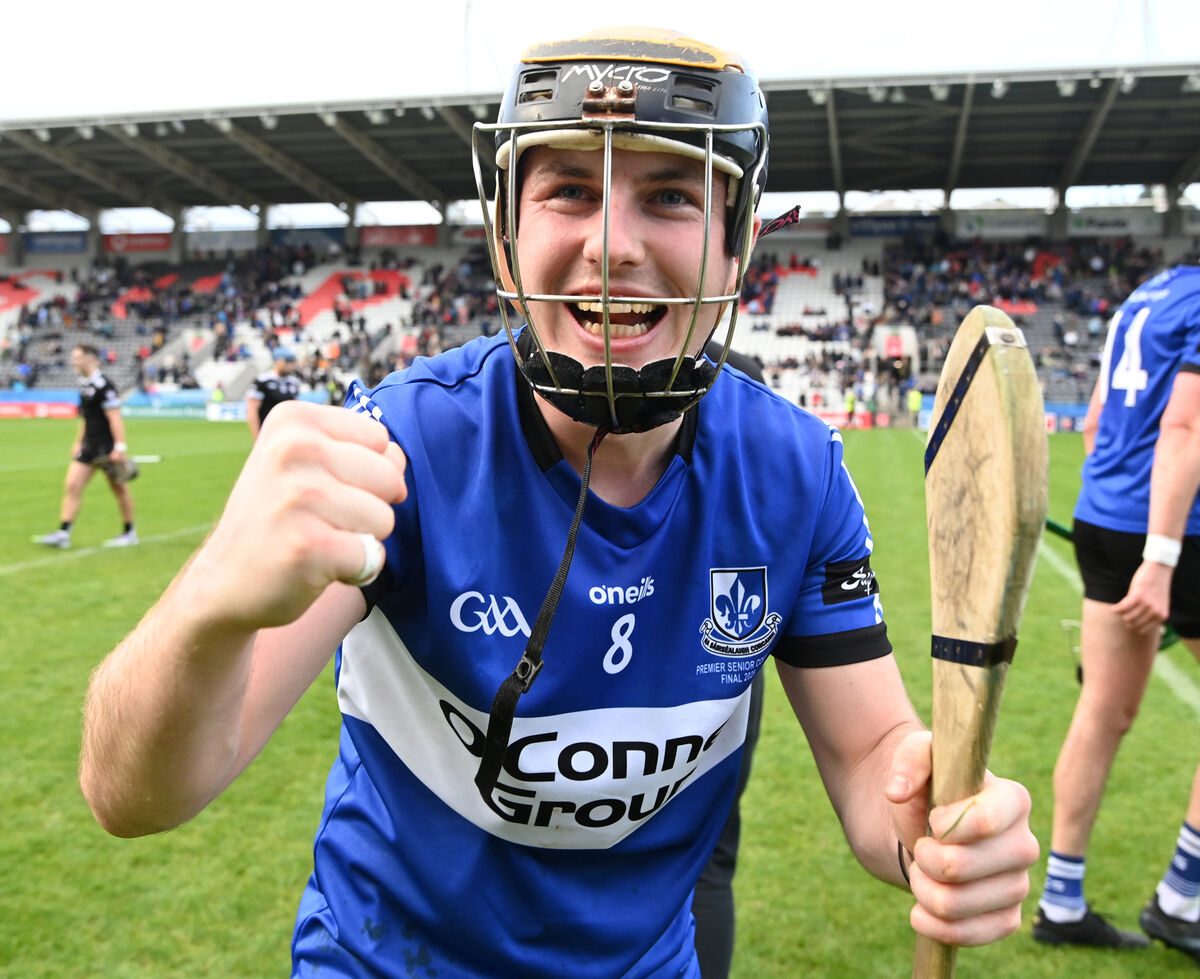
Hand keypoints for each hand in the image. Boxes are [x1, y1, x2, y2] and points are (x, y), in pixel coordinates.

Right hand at [184, 400, 407, 630]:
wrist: (224, 581)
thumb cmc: (280, 518)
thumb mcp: (309, 464)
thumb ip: (362, 451)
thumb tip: (399, 459)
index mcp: (294, 420)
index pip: (380, 440)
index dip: (366, 473)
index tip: (324, 488)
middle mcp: (293, 449)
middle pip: (389, 477)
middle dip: (369, 507)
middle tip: (321, 520)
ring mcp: (298, 497)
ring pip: (385, 518)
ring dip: (362, 540)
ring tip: (318, 541)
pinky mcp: (308, 546)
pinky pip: (371, 555)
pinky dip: (355, 570)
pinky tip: (317, 567)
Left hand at [887, 730, 1037, 945]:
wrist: (930, 828)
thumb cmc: (930, 787)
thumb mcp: (917, 755)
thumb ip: (909, 760)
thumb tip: (897, 791)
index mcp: (1014, 799)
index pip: (983, 821)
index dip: (944, 825)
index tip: (932, 819)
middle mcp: (1025, 844)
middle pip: (961, 866)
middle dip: (925, 858)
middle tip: (921, 846)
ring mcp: (1019, 885)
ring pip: (956, 903)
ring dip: (923, 889)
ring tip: (922, 871)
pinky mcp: (1007, 918)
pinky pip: (970, 935)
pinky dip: (934, 924)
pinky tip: (921, 909)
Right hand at [1114, 560, 1172, 634]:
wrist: (1160, 571)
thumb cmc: (1157, 587)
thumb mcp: (1159, 605)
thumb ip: (1152, 615)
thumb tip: (1137, 627)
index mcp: (1161, 617)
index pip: (1142, 631)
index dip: (1133, 626)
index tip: (1128, 621)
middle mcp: (1155, 613)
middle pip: (1133, 624)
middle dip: (1126, 620)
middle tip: (1123, 614)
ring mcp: (1147, 605)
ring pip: (1127, 617)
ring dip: (1120, 614)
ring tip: (1119, 609)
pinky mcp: (1137, 597)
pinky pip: (1122, 608)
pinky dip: (1115, 609)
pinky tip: (1113, 607)